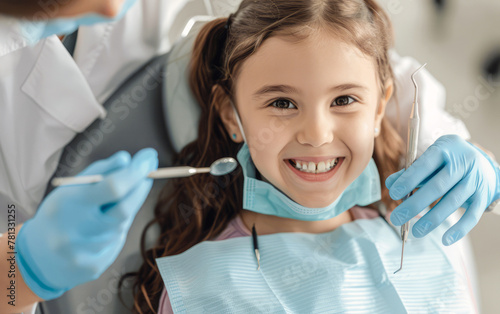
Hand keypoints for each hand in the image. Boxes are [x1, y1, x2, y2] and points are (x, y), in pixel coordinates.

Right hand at [16, 148, 157, 299]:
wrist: (39, 257)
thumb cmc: (60, 213)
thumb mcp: (70, 188)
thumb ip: (99, 171)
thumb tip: (127, 160)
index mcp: (67, 205)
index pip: (112, 188)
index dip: (136, 171)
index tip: (149, 157)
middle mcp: (76, 231)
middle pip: (125, 208)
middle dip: (141, 186)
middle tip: (149, 170)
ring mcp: (86, 253)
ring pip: (121, 224)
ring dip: (125, 208)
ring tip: (109, 206)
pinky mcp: (95, 267)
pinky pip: (117, 241)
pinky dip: (115, 229)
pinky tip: (100, 230)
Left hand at [386, 135, 498, 245]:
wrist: (484, 162)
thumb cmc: (448, 161)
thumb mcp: (431, 158)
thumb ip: (411, 171)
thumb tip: (390, 184)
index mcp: (446, 150)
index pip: (424, 165)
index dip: (408, 180)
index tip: (394, 194)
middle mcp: (463, 163)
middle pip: (437, 186)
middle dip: (415, 204)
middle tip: (396, 218)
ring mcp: (475, 180)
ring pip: (453, 202)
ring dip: (432, 219)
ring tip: (416, 232)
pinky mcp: (484, 196)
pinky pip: (472, 216)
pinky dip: (459, 229)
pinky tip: (445, 240)